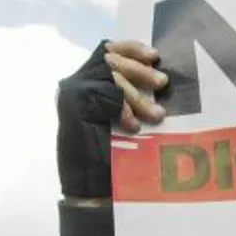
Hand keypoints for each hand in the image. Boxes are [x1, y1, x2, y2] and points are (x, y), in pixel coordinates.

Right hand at [56, 39, 166, 198]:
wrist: (87, 186)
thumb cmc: (109, 155)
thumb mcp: (120, 117)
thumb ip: (127, 95)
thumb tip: (155, 76)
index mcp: (87, 83)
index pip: (108, 51)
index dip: (131, 49)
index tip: (154, 56)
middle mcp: (75, 84)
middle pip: (111, 61)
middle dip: (139, 71)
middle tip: (162, 83)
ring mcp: (72, 93)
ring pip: (111, 79)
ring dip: (137, 96)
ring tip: (157, 115)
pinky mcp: (74, 105)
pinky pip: (106, 96)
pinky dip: (122, 109)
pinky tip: (132, 126)